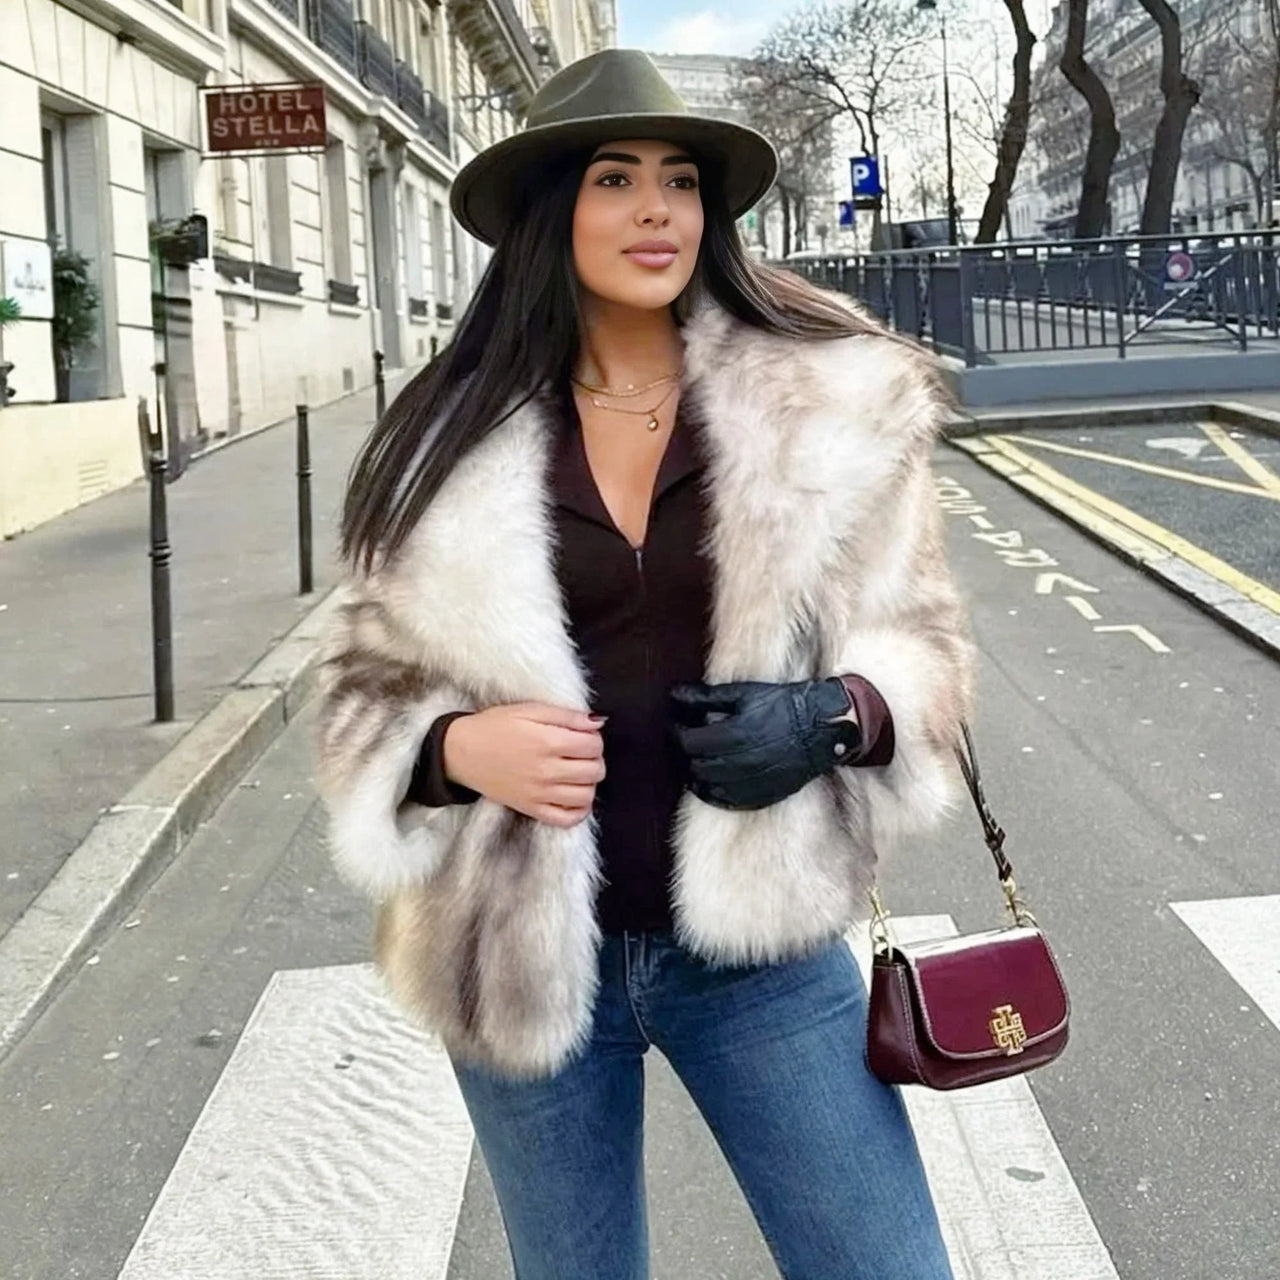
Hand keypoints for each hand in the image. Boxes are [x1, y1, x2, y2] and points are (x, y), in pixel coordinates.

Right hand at [443, 702, 606, 826]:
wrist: (462, 752)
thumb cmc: (495, 726)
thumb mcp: (530, 710)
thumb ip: (567, 716)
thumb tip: (599, 722)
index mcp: (548, 742)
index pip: (593, 746)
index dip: (594, 738)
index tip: (582, 735)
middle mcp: (546, 771)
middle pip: (594, 771)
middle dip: (594, 759)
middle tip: (579, 752)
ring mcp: (539, 794)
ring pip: (586, 795)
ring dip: (589, 782)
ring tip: (576, 772)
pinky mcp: (531, 809)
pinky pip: (567, 819)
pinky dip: (579, 810)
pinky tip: (574, 796)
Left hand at [668, 678, 860, 809]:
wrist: (821, 728)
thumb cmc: (783, 705)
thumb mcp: (744, 693)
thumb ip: (705, 697)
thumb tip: (674, 694)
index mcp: (733, 734)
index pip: (686, 741)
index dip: (674, 732)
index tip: (673, 724)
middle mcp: (739, 763)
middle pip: (692, 765)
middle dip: (680, 753)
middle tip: (678, 742)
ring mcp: (750, 782)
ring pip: (704, 785)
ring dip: (690, 773)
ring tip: (688, 760)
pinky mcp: (760, 795)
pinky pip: (724, 802)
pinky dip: (708, 793)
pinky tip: (704, 783)